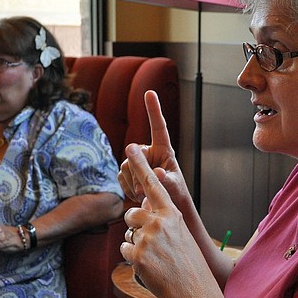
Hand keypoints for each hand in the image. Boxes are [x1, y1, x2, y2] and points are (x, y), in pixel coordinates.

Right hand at [118, 90, 187, 204]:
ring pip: (126, 166)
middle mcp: (149, 152)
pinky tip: (137, 196)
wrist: (165, 205)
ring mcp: (136, 161)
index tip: (150, 92)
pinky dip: (128, 189)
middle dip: (138, 173)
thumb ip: (167, 180)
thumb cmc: (176, 192)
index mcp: (164, 150)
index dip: (154, 110)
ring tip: (144, 196)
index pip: (159, 127)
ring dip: (134, 184)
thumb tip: (157, 172)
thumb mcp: (174, 187)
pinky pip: (121, 177)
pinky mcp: (127, 172)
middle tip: (144, 192)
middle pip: (135, 154)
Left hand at [120, 143, 208, 297]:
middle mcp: (159, 222)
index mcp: (172, 213)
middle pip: (132, 212)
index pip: (153, 184)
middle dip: (135, 224)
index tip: (131, 147)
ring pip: (128, 233)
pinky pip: (125, 249)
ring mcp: (147, 238)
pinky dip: (133, 258)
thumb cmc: (188, 263)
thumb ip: (163, 218)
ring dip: (135, 244)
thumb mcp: (180, 234)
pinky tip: (149, 266)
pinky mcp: (137, 255)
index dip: (140, 164)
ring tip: (155, 257)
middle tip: (151, 242)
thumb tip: (144, 205)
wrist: (194, 290)